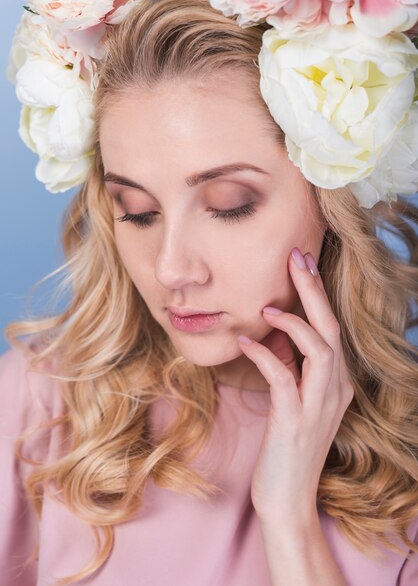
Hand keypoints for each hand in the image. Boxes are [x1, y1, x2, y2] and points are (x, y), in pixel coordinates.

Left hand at [237, 246, 353, 523]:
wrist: (287, 497)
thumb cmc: (286, 446)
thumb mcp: (292, 399)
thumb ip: (289, 365)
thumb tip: (272, 332)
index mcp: (336, 381)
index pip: (331, 327)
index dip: (318, 292)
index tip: (303, 261)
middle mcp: (336, 389)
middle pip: (331, 329)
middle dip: (314, 290)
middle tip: (297, 258)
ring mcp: (319, 405)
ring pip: (320, 349)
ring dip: (296, 322)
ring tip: (268, 306)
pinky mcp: (296, 420)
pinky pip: (283, 378)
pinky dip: (264, 355)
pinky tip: (243, 341)